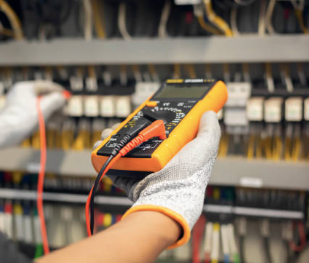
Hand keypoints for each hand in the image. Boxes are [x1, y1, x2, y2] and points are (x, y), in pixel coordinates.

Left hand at [0, 81, 66, 152]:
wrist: (6, 132)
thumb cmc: (24, 118)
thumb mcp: (44, 107)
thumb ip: (56, 100)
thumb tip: (62, 97)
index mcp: (24, 88)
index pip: (45, 86)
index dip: (58, 91)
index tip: (67, 95)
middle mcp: (20, 95)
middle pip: (42, 97)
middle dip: (56, 104)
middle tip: (66, 108)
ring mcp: (19, 105)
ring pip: (39, 106)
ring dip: (52, 111)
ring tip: (63, 117)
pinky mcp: (18, 116)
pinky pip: (34, 113)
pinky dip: (44, 116)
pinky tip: (54, 122)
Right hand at [93, 111, 220, 247]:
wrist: (169, 195)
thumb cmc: (189, 174)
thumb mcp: (205, 147)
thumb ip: (209, 130)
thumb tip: (209, 113)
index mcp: (170, 152)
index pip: (155, 132)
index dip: (146, 121)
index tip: (139, 113)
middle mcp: (155, 160)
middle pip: (135, 139)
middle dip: (124, 129)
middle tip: (118, 124)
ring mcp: (141, 170)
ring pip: (122, 150)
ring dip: (111, 141)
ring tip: (106, 135)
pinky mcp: (129, 179)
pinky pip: (113, 166)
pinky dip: (104, 158)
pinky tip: (99, 149)